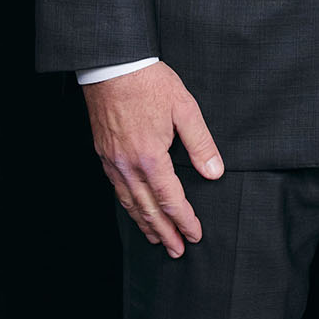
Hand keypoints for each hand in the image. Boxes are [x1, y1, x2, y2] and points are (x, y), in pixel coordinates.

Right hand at [82, 61, 223, 257]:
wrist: (113, 67)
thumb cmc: (150, 83)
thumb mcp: (184, 108)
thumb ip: (200, 143)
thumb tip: (214, 172)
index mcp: (151, 156)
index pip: (171, 199)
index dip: (185, 220)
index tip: (195, 235)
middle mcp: (128, 165)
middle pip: (149, 209)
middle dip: (165, 233)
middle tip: (177, 251)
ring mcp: (113, 161)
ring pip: (129, 203)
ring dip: (145, 224)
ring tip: (157, 240)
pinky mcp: (104, 154)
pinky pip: (117, 190)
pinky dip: (128, 207)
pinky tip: (135, 211)